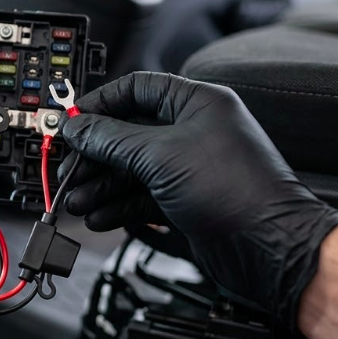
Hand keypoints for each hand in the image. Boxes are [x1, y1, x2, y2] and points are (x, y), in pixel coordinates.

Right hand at [59, 72, 337, 328]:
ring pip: (129, 170)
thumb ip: (111, 139)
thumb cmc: (237, 191)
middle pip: (126, 134)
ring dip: (99, 186)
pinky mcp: (183, 203)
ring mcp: (187, 169)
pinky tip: (99, 217)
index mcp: (196, 104)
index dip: (101, 102)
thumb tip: (79, 128)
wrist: (269, 249)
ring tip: (76, 200)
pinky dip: (116, 208)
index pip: (137, 89)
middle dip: (93, 154)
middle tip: (68, 168)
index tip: (73, 120)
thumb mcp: (159, 155)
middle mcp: (192, 133)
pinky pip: (139, 198)